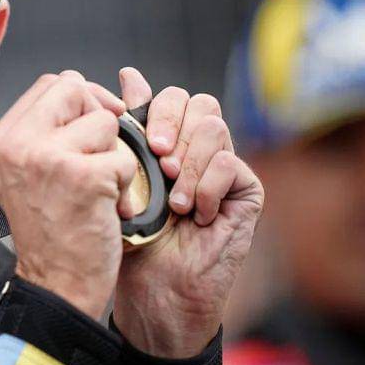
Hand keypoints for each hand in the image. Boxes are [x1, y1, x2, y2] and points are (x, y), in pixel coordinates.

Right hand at [0, 70, 136, 319]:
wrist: (56, 286)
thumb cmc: (49, 235)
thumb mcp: (27, 175)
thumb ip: (46, 132)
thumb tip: (88, 94)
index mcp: (2, 140)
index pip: (50, 83)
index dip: (79, 97)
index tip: (92, 123)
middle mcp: (18, 144)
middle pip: (75, 88)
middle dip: (99, 116)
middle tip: (100, 153)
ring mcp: (49, 158)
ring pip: (106, 122)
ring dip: (114, 155)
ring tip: (99, 189)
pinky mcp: (84, 177)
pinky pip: (125, 157)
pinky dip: (126, 184)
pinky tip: (108, 207)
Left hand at [113, 67, 264, 357]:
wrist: (153, 289)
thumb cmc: (132, 238)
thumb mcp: (119, 179)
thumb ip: (127, 132)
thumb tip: (129, 75)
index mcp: (166, 141)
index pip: (170, 98)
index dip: (155, 104)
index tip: (135, 124)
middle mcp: (196, 149)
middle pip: (196, 102)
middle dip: (172, 123)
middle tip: (157, 156)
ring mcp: (222, 168)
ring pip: (213, 127)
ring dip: (188, 161)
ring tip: (173, 198)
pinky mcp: (245, 192)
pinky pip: (231, 164)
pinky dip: (206, 186)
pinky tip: (193, 213)